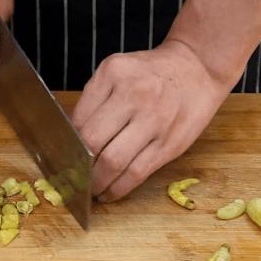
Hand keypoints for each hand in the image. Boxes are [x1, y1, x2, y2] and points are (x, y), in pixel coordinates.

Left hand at [72, 40, 235, 201]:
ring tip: (91, 190)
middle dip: (77, 167)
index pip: (78, 119)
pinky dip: (118, 189)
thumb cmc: (150, 74)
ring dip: (96, 183)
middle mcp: (134, 95)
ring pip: (114, 162)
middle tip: (73, 178)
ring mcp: (154, 120)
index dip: (65, 145)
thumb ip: (94, 100)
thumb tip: (69, 140)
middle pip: (92, 142)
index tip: (62, 159)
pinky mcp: (170, 144)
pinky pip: (137, 173)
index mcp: (113, 73)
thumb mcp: (117, 71)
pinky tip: (110, 192)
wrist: (197, 68)